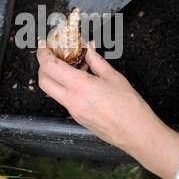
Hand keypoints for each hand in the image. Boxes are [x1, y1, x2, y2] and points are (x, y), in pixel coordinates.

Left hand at [37, 41, 178, 178]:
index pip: (50, 67)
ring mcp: (73, 111)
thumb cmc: (129, 106)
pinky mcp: (77, 118)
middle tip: (53, 55)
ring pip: (52, 91)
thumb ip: (96, 61)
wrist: (136, 133)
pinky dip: (66, 87)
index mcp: (80, 86)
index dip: (43, 54)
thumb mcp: (113, 76)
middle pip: (43, 81)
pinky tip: (81, 81)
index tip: (44, 46)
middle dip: (43, 66)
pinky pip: (64, 99)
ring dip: (55, 77)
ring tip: (73, 67)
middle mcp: (72, 100)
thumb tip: (88, 50)